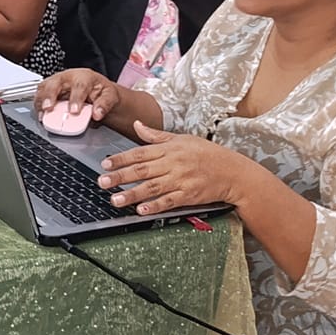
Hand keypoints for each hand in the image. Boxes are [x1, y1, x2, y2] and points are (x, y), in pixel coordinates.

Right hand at [34, 68, 121, 124]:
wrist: (96, 91)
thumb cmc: (101, 92)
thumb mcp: (110, 97)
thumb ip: (104, 105)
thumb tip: (97, 114)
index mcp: (84, 76)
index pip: (79, 85)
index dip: (75, 98)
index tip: (74, 111)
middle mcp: (68, 77)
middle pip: (55, 83)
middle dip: (50, 96)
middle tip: (49, 108)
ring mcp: (57, 82)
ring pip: (44, 87)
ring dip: (41, 101)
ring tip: (42, 114)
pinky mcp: (49, 89)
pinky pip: (40, 95)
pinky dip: (38, 105)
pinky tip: (41, 115)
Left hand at [95, 122, 251, 215]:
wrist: (234, 172)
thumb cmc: (207, 154)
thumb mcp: (182, 139)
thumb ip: (156, 135)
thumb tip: (136, 124)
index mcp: (169, 148)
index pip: (140, 153)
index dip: (121, 158)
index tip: (105, 164)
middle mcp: (173, 163)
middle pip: (142, 170)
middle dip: (120, 176)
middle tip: (102, 182)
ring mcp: (181, 180)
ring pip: (152, 187)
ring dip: (132, 194)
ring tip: (115, 199)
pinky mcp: (189, 195)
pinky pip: (169, 201)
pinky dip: (155, 206)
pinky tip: (142, 210)